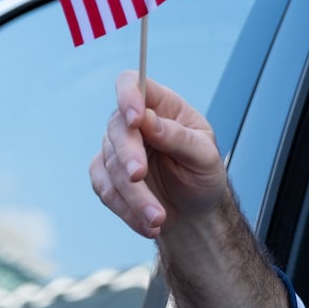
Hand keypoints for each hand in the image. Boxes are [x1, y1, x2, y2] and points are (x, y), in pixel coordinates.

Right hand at [90, 71, 226, 238]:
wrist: (193, 212)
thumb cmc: (202, 175)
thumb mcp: (205, 156)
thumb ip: (178, 137)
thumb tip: (148, 121)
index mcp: (161, 105)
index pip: (132, 83)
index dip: (128, 96)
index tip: (136, 119)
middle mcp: (134, 123)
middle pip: (117, 128)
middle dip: (128, 155)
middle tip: (140, 177)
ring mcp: (117, 149)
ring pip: (110, 165)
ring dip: (133, 195)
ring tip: (158, 218)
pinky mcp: (106, 176)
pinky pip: (104, 188)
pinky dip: (124, 209)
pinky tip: (147, 223)